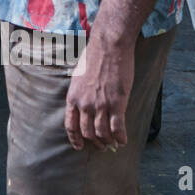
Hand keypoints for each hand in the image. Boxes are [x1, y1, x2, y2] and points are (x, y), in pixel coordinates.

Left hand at [64, 33, 134, 151]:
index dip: (75, 139)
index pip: (70, 125)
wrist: (108, 48)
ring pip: (103, 133)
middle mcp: (84, 104)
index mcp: (73, 98)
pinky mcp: (117, 104)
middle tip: (101, 146)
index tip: (79, 146)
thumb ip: (80, 93)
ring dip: (108, 142)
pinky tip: (123, 140)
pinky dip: (121, 137)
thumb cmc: (94, 58)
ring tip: (113, 144)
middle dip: (95, 143)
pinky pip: (117, 128)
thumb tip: (84, 104)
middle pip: (87, 132)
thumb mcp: (78, 77)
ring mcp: (100, 105)